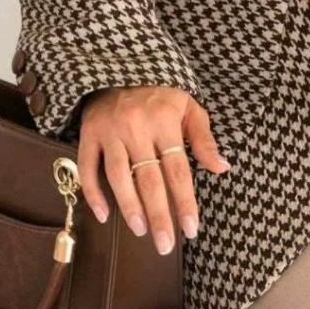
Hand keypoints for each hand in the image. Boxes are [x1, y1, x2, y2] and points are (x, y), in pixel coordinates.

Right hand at [77, 85, 230, 254]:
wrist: (122, 63)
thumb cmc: (161, 91)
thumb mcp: (188, 106)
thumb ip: (203, 138)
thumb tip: (222, 168)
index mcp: (165, 121)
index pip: (178, 169)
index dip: (184, 201)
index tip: (191, 229)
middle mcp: (137, 127)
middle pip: (149, 179)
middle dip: (159, 215)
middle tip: (165, 244)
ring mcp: (111, 131)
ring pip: (118, 177)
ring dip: (129, 207)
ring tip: (141, 231)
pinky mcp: (89, 133)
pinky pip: (87, 167)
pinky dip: (92, 192)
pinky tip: (102, 214)